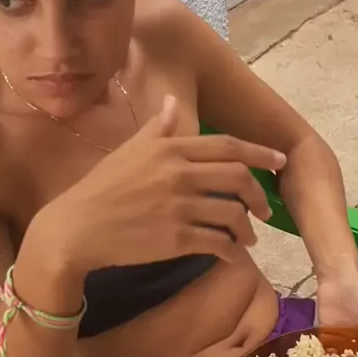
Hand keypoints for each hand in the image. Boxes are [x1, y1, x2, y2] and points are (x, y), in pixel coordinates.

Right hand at [43, 96, 285, 271]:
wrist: (77, 228)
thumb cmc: (102, 188)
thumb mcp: (129, 150)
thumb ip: (157, 128)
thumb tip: (172, 101)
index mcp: (170, 149)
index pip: (227, 146)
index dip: (259, 153)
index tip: (280, 161)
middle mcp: (179, 174)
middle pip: (238, 178)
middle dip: (258, 195)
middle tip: (264, 210)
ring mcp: (179, 208)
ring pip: (233, 214)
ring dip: (247, 228)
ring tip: (248, 238)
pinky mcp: (176, 239)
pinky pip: (218, 243)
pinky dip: (231, 251)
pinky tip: (232, 255)